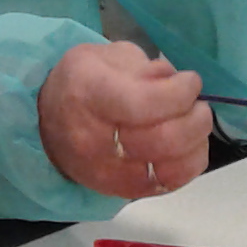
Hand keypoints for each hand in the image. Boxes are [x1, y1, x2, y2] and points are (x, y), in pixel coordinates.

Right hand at [38, 41, 211, 197]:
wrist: (49, 123)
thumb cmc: (82, 82)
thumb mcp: (106, 56)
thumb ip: (144, 67)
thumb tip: (174, 82)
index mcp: (87, 94)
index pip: (143, 103)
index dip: (179, 93)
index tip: (191, 80)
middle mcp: (93, 139)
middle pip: (163, 140)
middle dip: (195, 119)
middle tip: (197, 104)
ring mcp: (107, 172)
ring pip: (170, 167)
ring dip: (196, 142)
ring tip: (194, 123)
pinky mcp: (121, 191)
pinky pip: (169, 184)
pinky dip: (188, 163)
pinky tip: (188, 146)